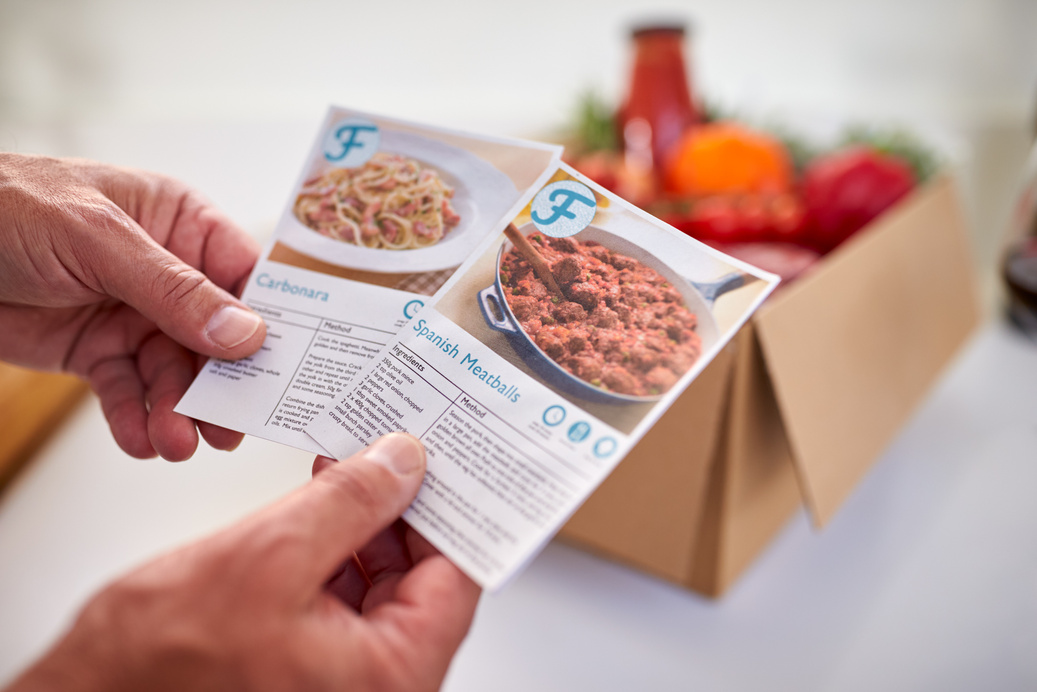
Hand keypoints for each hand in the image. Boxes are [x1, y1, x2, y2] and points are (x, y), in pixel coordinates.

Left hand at [0, 153, 266, 459]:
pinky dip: (135, 420)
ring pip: (174, 373)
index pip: (245, 275)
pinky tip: (141, 441)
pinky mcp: (98, 351)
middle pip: (217, 337)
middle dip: (221, 384)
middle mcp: (168, 273)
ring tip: (175, 443)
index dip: (270, 320)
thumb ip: (173, 290)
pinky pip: (128, 392)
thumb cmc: (7, 207)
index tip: (287, 366)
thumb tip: (244, 332)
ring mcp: (134, 314)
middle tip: (230, 426)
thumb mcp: (98, 240)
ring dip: (177, 411)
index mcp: (180, 224)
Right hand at [5, 434, 480, 691]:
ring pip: (384, 585)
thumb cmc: (157, 669)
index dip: (452, 510)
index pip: (456, 579)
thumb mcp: (267, 557)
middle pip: (423, 580)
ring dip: (371, 524)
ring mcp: (343, 677)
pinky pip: (345, 598)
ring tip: (357, 466)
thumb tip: (402, 463)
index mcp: (389, 676)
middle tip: (399, 450)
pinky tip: (325, 503)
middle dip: (407, 509)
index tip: (447, 462)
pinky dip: (339, 547)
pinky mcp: (308, 664)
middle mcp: (375, 683)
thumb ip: (348, 503)